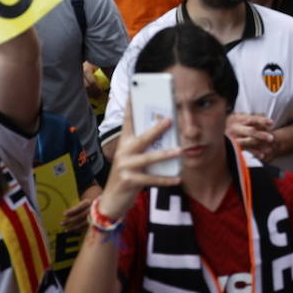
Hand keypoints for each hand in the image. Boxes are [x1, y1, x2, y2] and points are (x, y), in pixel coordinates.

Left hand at [61, 184, 100, 232]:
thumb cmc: (91, 204)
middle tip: (61, 223)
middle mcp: (92, 210)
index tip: (64, 214)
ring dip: (74, 227)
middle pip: (80, 216)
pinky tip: (74, 231)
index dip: (71, 211)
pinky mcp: (96, 223)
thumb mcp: (86, 202)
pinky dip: (79, 229)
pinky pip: (86, 227)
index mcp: (89, 203)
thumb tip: (66, 214)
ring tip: (66, 230)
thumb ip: (78, 207)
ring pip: (83, 224)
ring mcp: (95, 217)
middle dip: (70, 220)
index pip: (79, 208)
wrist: (104, 205)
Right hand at [96, 104, 181, 220]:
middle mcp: (123, 152)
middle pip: (141, 138)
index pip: (128, 122)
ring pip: (148, 158)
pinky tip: (177, 178)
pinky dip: (165, 180)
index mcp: (124, 143)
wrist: (112, 201)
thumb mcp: (133, 160)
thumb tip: (167, 139)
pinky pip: (151, 179)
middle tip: (169, 120)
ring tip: (180, 150)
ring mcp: (125, 166)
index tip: (133, 92)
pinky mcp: (129, 180)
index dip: (130, 107)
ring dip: (166, 154)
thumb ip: (145, 149)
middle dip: (156, 129)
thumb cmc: (127, 176)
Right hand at [227, 112, 275, 161]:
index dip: (262, 120)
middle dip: (261, 135)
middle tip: (271, 138)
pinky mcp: (233, 147)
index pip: (252, 119)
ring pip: (247, 142)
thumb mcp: (240, 118)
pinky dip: (253, 153)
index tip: (271, 122)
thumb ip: (251, 119)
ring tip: (270, 149)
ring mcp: (234, 139)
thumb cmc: (234, 123)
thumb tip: (266, 123)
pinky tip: (262, 156)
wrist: (215, 130)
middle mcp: (236, 129)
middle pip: (250, 131)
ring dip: (259, 146)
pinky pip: (244, 151)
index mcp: (239, 119)